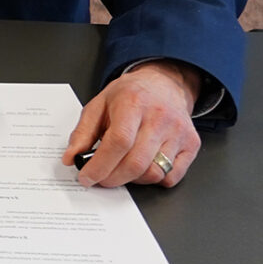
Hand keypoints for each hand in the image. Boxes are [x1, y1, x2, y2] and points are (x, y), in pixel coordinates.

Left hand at [62, 60, 201, 188]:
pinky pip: (172, 176)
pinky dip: (155, 179)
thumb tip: (71, 158)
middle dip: (112, 178)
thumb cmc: (130, 95)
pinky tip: (144, 166)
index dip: (100, 166)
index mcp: (133, 103)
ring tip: (122, 168)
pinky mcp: (191, 144)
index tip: (86, 177)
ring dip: (132, 179)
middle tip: (100, 178)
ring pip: (154, 173)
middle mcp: (160, 117)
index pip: (118, 142)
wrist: (163, 84)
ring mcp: (179, 132)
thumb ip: (82, 133)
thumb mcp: (99, 105)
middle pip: (135, 162)